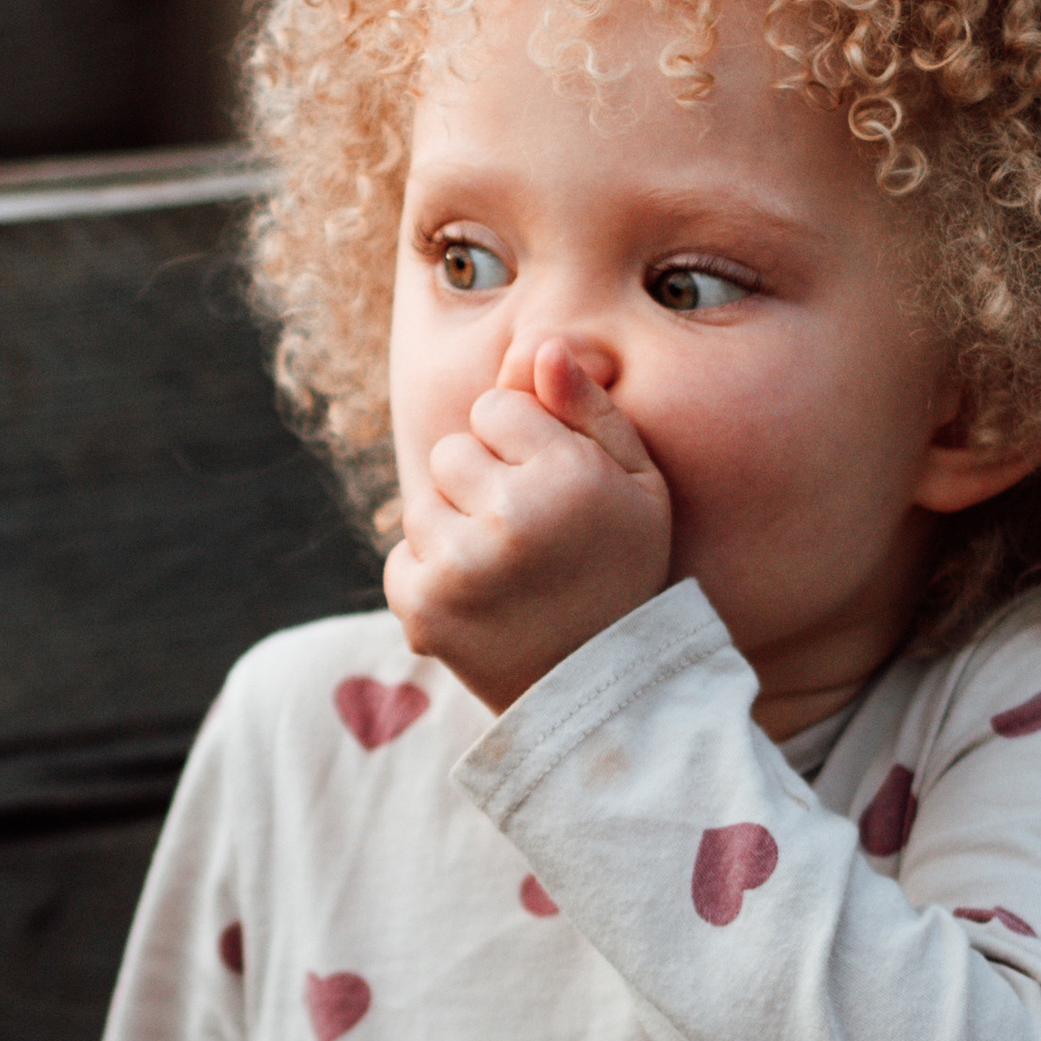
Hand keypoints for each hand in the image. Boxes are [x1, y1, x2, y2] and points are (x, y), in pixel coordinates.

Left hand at [385, 337, 673, 710]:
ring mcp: (462, 566)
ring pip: (422, 502)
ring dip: (456, 529)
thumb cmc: (623, 570)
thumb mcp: (638, 483)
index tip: (554, 489)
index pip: (497, 405)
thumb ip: (588, 407)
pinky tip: (482, 603)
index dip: (523, 443)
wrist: (605, 692)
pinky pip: (402, 556)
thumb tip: (535, 348)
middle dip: (483, 483)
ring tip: (507, 573)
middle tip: (530, 537)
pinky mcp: (424, 609)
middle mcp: (512, 516)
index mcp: (569, 475)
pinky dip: (433, 577)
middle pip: (453, 449)